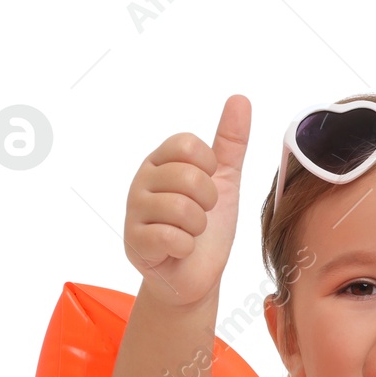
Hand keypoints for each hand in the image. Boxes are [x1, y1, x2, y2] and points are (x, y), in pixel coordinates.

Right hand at [123, 93, 251, 307]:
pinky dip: (187, 247)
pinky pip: (172, 237)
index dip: (209, 169)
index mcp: (161, 161)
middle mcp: (143, 180)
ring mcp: (135, 211)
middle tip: (201, 216)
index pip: (188, 144)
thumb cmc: (207, 229)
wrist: (196, 277)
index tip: (208, 185)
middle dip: (208, 203)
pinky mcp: (135, 242)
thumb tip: (240, 99)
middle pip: (189, 177)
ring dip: (198, 228)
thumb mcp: (225, 182)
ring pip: (183, 209)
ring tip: (190, 233)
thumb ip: (230, 143)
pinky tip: (179, 250)